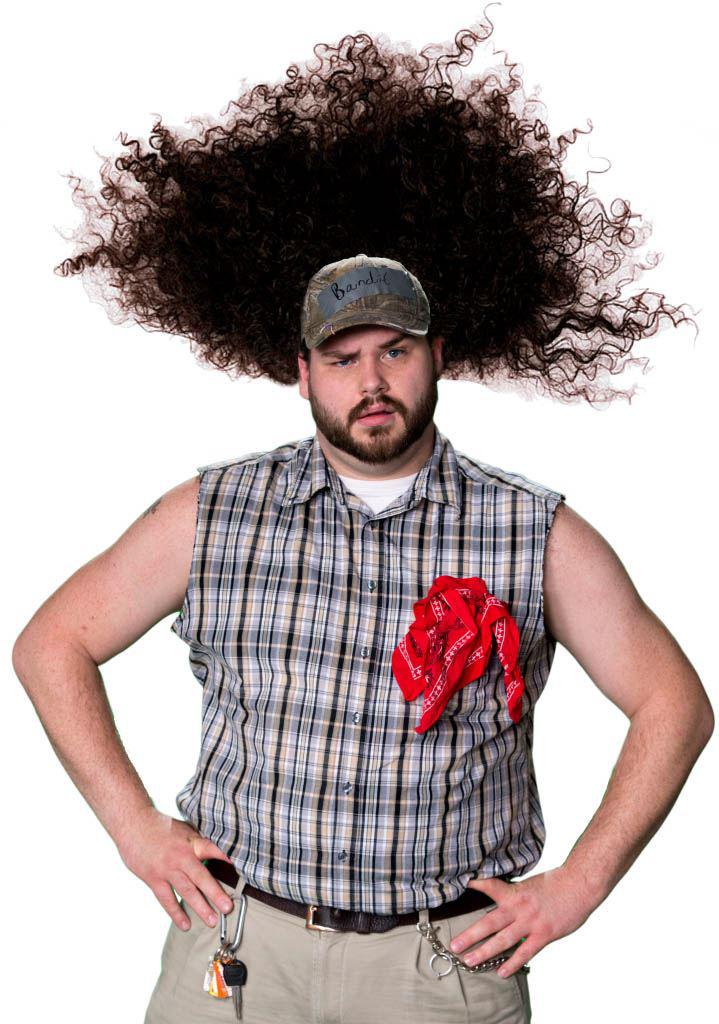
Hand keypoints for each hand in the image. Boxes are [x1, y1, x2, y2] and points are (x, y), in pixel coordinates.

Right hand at [116, 806, 235, 930]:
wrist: (134, 824)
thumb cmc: (161, 826)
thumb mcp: (185, 828)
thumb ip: (199, 842)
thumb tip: (218, 851)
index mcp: (192, 841)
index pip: (215, 850)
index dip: (228, 859)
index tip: (243, 868)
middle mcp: (182, 856)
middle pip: (202, 877)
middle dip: (216, 893)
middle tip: (228, 908)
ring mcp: (167, 869)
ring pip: (186, 891)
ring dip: (200, 907)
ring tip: (212, 921)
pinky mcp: (154, 879)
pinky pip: (167, 899)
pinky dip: (176, 913)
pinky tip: (185, 924)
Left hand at [448, 866, 595, 976]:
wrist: (580, 885)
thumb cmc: (556, 883)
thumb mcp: (530, 883)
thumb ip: (515, 894)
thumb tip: (501, 899)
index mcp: (515, 892)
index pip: (490, 887)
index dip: (475, 886)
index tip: (459, 888)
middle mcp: (519, 908)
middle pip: (490, 922)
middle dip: (471, 934)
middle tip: (454, 944)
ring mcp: (531, 922)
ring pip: (503, 940)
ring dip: (485, 952)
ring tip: (469, 961)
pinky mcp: (544, 934)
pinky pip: (525, 953)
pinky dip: (512, 963)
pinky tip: (501, 972)